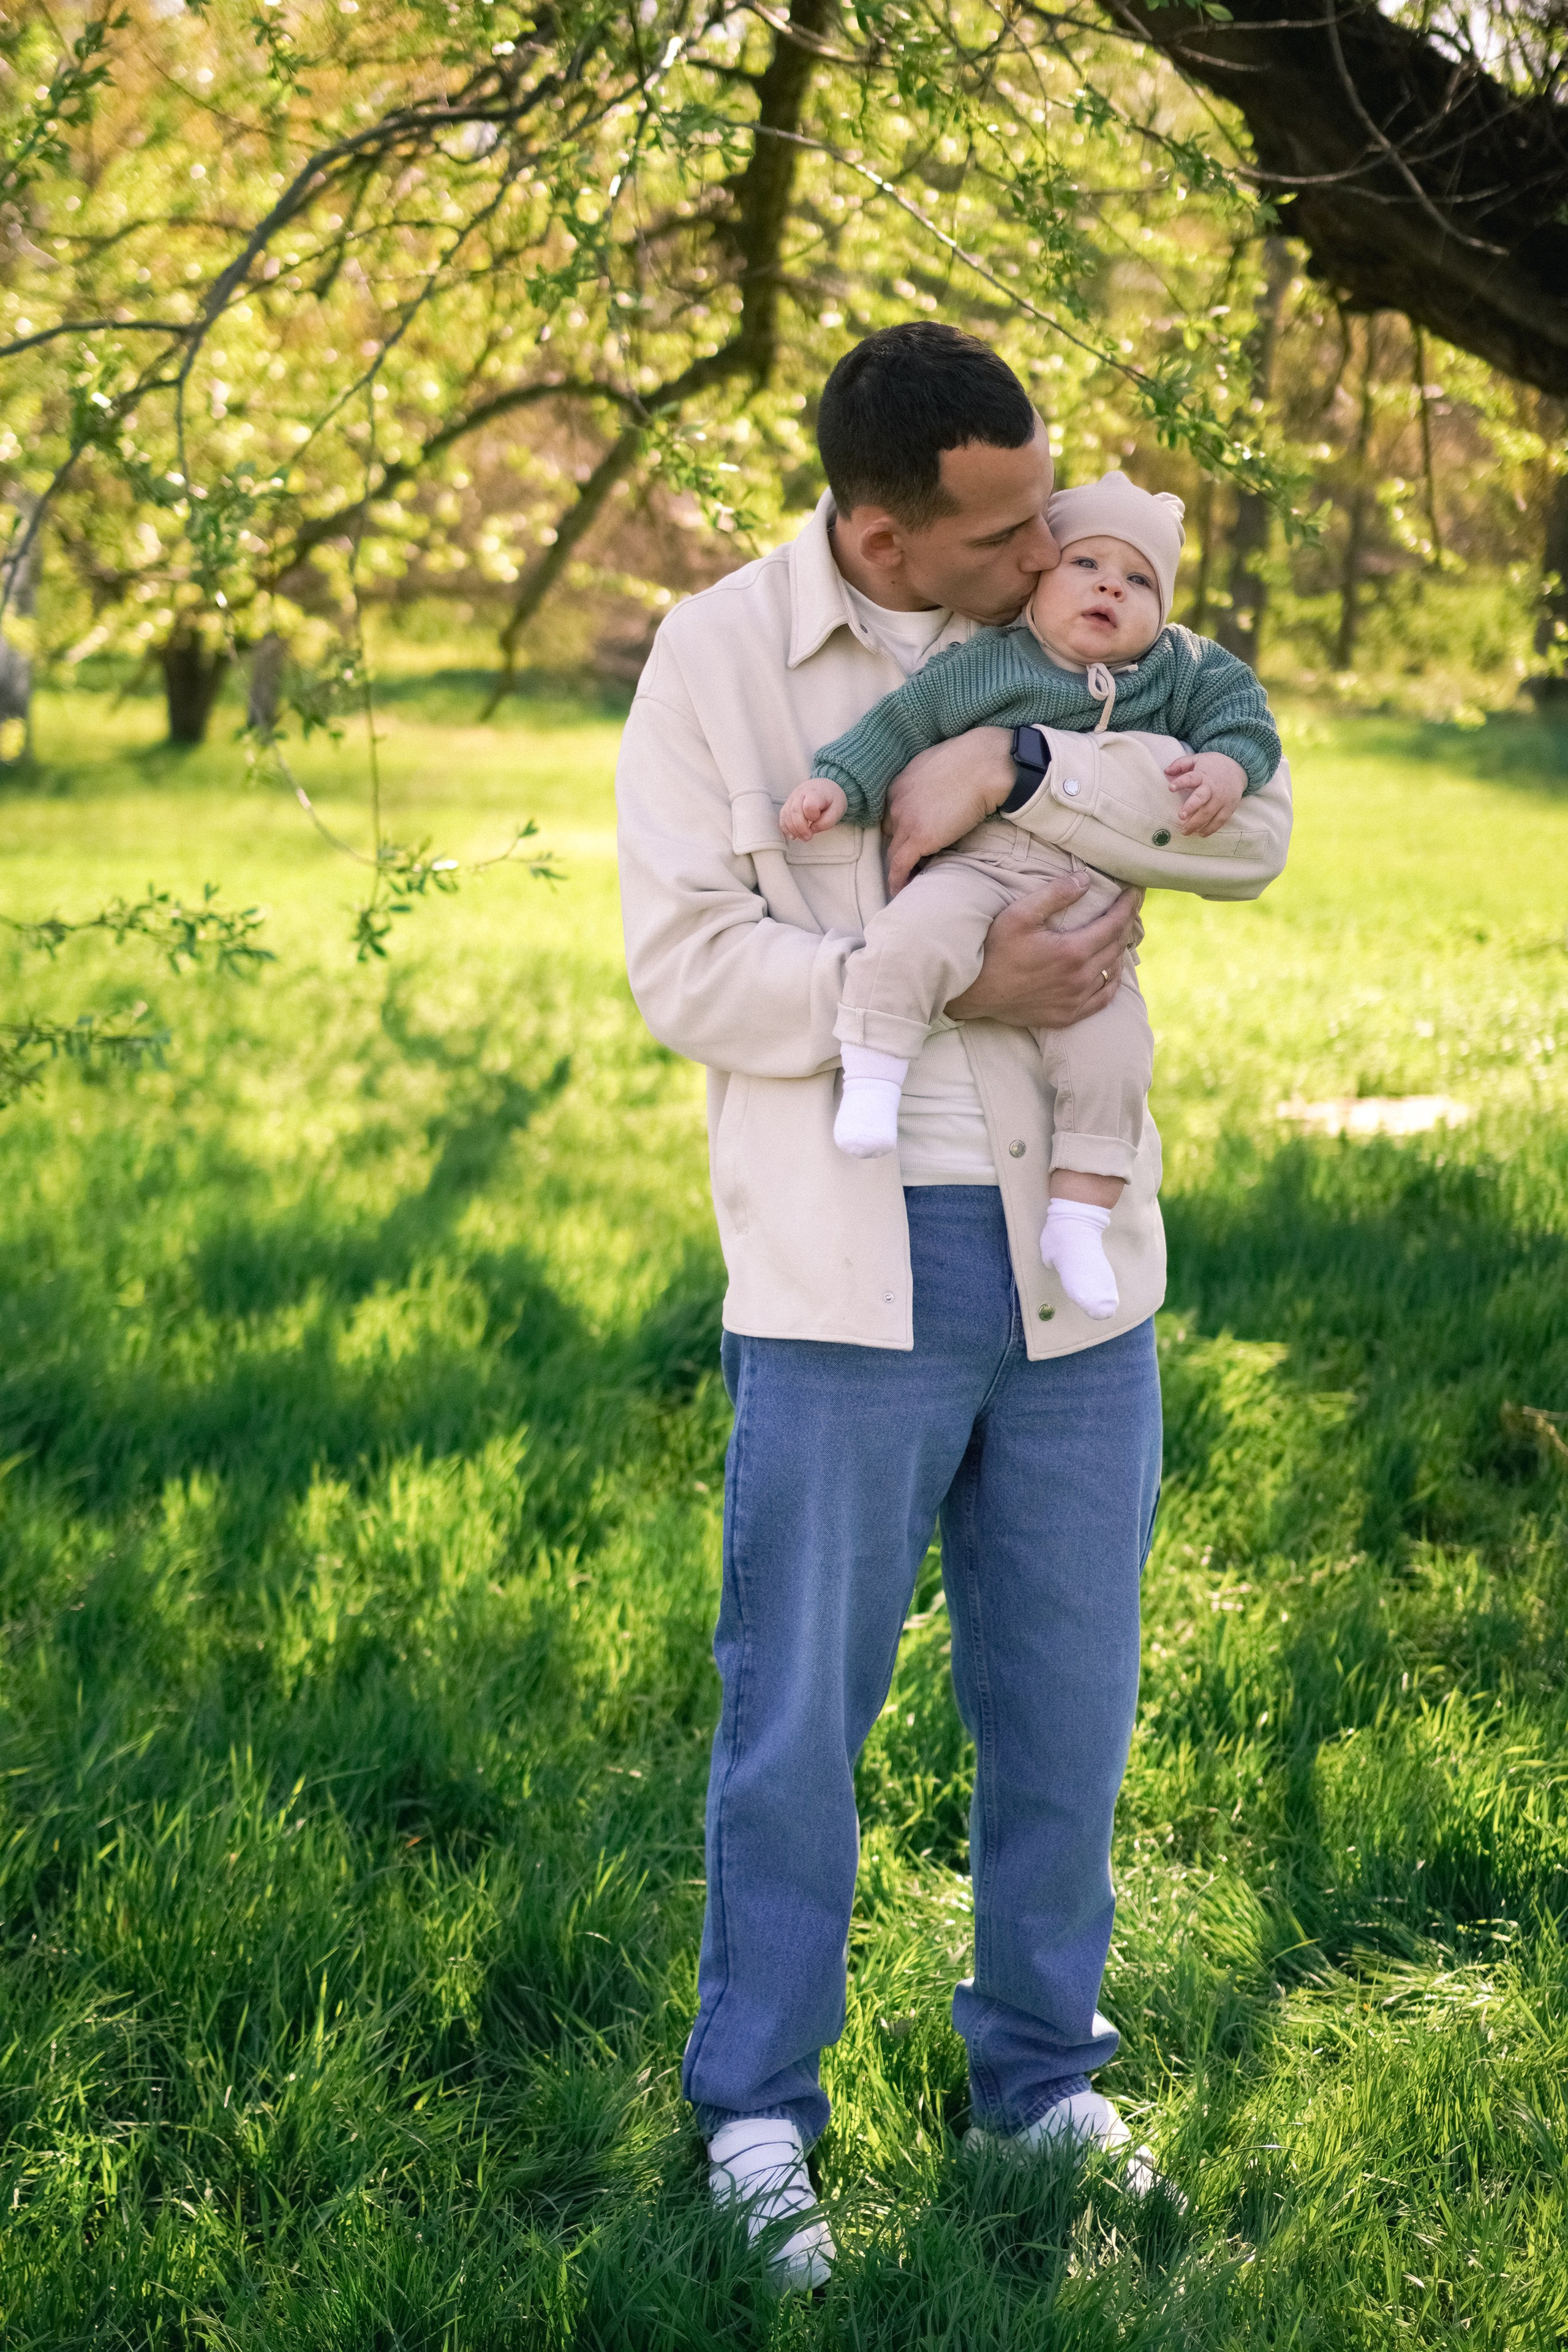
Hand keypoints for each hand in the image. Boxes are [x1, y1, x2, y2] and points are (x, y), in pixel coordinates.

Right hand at [779, 778, 847, 840]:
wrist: (825, 787)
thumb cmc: (832, 800)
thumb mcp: (837, 810)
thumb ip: (827, 821)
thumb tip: (812, 829)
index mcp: (816, 792)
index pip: (809, 806)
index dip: (813, 817)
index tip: (818, 819)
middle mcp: (801, 792)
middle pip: (795, 811)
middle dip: (800, 828)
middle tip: (808, 837)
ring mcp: (792, 797)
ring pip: (786, 814)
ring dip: (793, 830)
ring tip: (803, 837)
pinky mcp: (788, 803)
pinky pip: (782, 816)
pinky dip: (786, 828)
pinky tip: (793, 836)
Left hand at [883, 726, 1013, 893]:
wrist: (986, 765)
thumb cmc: (975, 759)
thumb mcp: (941, 764)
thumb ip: (931, 780)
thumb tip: (941, 791)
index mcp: (900, 783)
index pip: (892, 813)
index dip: (901, 828)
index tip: (911, 839)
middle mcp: (896, 802)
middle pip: (890, 833)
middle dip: (899, 845)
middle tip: (913, 860)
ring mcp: (905, 821)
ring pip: (893, 851)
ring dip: (899, 866)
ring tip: (906, 881)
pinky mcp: (918, 838)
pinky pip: (899, 865)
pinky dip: (897, 880)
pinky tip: (900, 891)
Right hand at [946, 880, 1144, 1029]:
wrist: (975, 993)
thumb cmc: (994, 950)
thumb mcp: (1020, 914)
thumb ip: (1055, 895)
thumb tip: (1086, 879)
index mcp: (1072, 951)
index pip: (1114, 924)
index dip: (1128, 906)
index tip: (1136, 892)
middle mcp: (1080, 978)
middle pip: (1116, 947)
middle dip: (1127, 923)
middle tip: (1131, 907)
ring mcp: (1075, 1000)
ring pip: (1113, 972)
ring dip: (1120, 951)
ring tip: (1121, 934)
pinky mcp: (1067, 1015)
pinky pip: (1103, 999)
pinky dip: (1112, 981)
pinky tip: (1111, 970)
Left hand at [1165, 750, 1246, 836]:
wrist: (1238, 767)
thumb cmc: (1212, 765)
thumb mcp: (1197, 759)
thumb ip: (1181, 764)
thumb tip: (1166, 771)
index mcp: (1202, 775)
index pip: (1191, 778)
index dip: (1181, 782)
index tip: (1170, 787)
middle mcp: (1213, 787)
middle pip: (1201, 798)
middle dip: (1191, 807)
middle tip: (1181, 817)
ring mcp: (1222, 798)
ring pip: (1209, 813)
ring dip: (1196, 823)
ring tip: (1185, 831)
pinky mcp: (1229, 807)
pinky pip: (1220, 820)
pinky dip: (1211, 828)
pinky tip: (1201, 834)